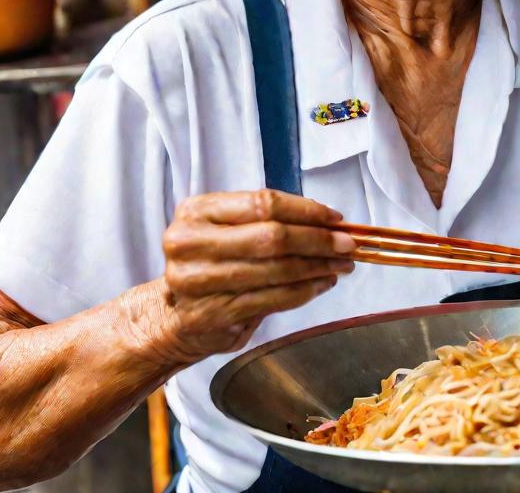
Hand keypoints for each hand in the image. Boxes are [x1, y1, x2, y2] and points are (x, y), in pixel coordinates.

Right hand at [157, 190, 355, 362]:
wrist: (171, 316)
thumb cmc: (211, 262)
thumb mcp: (226, 228)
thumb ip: (267, 220)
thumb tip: (329, 222)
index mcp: (196, 211)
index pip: (263, 204)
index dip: (305, 211)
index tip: (335, 218)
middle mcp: (191, 244)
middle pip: (272, 237)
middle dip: (318, 240)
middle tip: (347, 244)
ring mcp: (199, 282)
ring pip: (276, 270)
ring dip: (317, 267)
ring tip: (341, 265)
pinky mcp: (213, 315)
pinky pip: (273, 299)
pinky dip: (305, 291)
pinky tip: (321, 283)